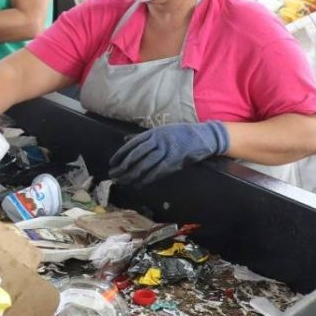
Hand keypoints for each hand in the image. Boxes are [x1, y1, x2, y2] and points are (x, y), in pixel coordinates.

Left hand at [108, 121, 228, 185]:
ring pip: (144, 165)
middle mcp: (158, 140)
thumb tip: (125, 140)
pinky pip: (157, 171)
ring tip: (123, 181)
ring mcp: (166, 150)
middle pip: (136, 155)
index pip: (132, 145)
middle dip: (123, 167)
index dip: (120, 154)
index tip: (112, 163)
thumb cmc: (181, 134)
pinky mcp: (174, 161)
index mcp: (153, 133)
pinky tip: (139, 184)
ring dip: (132, 175)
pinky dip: (147, 178)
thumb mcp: (161, 131)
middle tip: (113, 175)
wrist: (203, 137)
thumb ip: (144, 137)